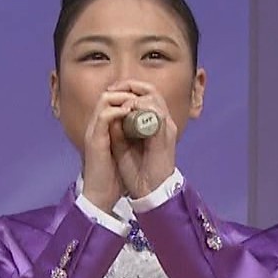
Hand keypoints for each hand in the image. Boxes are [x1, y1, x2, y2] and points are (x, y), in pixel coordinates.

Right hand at [79, 89, 138, 213]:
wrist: (102, 196)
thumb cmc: (113, 177)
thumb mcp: (125, 152)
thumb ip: (129, 136)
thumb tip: (143, 124)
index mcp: (104, 128)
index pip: (112, 99)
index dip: (129, 93)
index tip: (146, 97)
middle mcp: (97, 126)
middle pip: (109, 94)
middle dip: (128, 90)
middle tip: (144, 96)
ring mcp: (94, 131)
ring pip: (105, 99)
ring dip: (125, 98)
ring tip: (140, 105)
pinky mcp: (95, 139)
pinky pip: (106, 115)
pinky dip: (120, 111)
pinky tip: (133, 116)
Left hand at [108, 80, 176, 198]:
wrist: (149, 191)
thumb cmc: (137, 171)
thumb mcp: (123, 145)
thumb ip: (119, 128)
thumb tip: (110, 112)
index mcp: (154, 123)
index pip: (146, 94)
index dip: (129, 88)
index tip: (111, 89)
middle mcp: (163, 122)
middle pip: (152, 91)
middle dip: (132, 86)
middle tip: (114, 88)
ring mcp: (167, 128)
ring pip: (155, 98)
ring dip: (136, 96)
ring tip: (121, 101)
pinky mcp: (167, 136)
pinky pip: (157, 114)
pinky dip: (142, 108)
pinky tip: (128, 110)